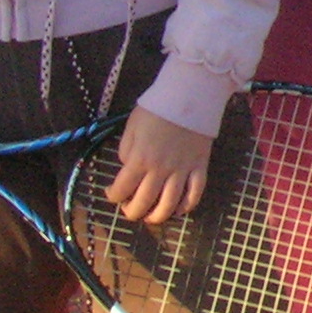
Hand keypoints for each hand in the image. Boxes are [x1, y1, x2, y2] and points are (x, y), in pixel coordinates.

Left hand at [106, 107, 211, 224]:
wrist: (189, 95)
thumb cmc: (156, 109)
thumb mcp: (131, 127)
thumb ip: (126, 151)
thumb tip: (128, 168)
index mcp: (139, 159)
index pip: (121, 190)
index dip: (113, 195)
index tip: (112, 192)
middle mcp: (160, 170)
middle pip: (143, 203)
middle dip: (132, 212)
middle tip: (130, 209)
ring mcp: (182, 171)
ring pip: (169, 205)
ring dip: (157, 217)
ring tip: (151, 216)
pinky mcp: (199, 168)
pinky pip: (195, 194)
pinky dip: (186, 207)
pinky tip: (178, 209)